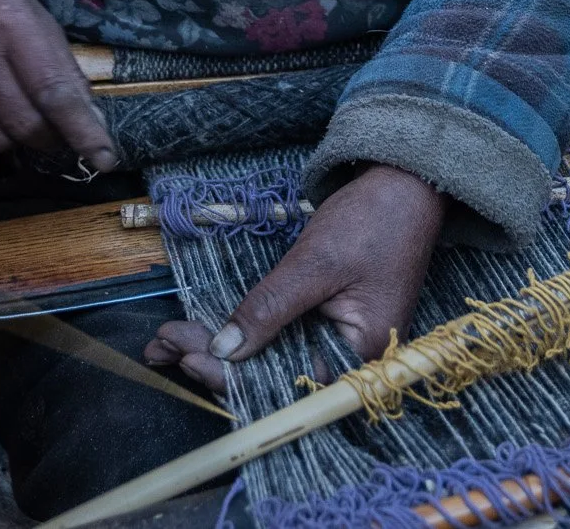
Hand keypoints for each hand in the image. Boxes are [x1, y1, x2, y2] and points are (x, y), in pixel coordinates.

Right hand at [0, 0, 117, 172]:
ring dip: (13, 141)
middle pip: (24, 125)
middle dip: (48, 138)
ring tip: (13, 117)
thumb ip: (66, 75)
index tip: (104, 158)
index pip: (54, 93)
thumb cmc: (0, 11)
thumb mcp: (41, 27)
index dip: (82, 131)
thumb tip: (93, 128)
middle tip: (51, 131)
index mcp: (13, 24)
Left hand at [144, 165, 442, 392]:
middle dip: (215, 363)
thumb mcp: (315, 264)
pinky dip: (242, 330)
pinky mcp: (327, 319)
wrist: (407, 185)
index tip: (185, 357)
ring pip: (270, 356)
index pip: (285, 385)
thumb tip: (225, 350)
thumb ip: (270, 309)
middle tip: (161, 345)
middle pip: (273, 376)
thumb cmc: (373, 220)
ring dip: (220, 348)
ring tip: (167, 340)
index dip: (232, 378)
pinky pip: (279, 336)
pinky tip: (202, 329)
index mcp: (360, 355)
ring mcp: (338, 338)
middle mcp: (350, 358)